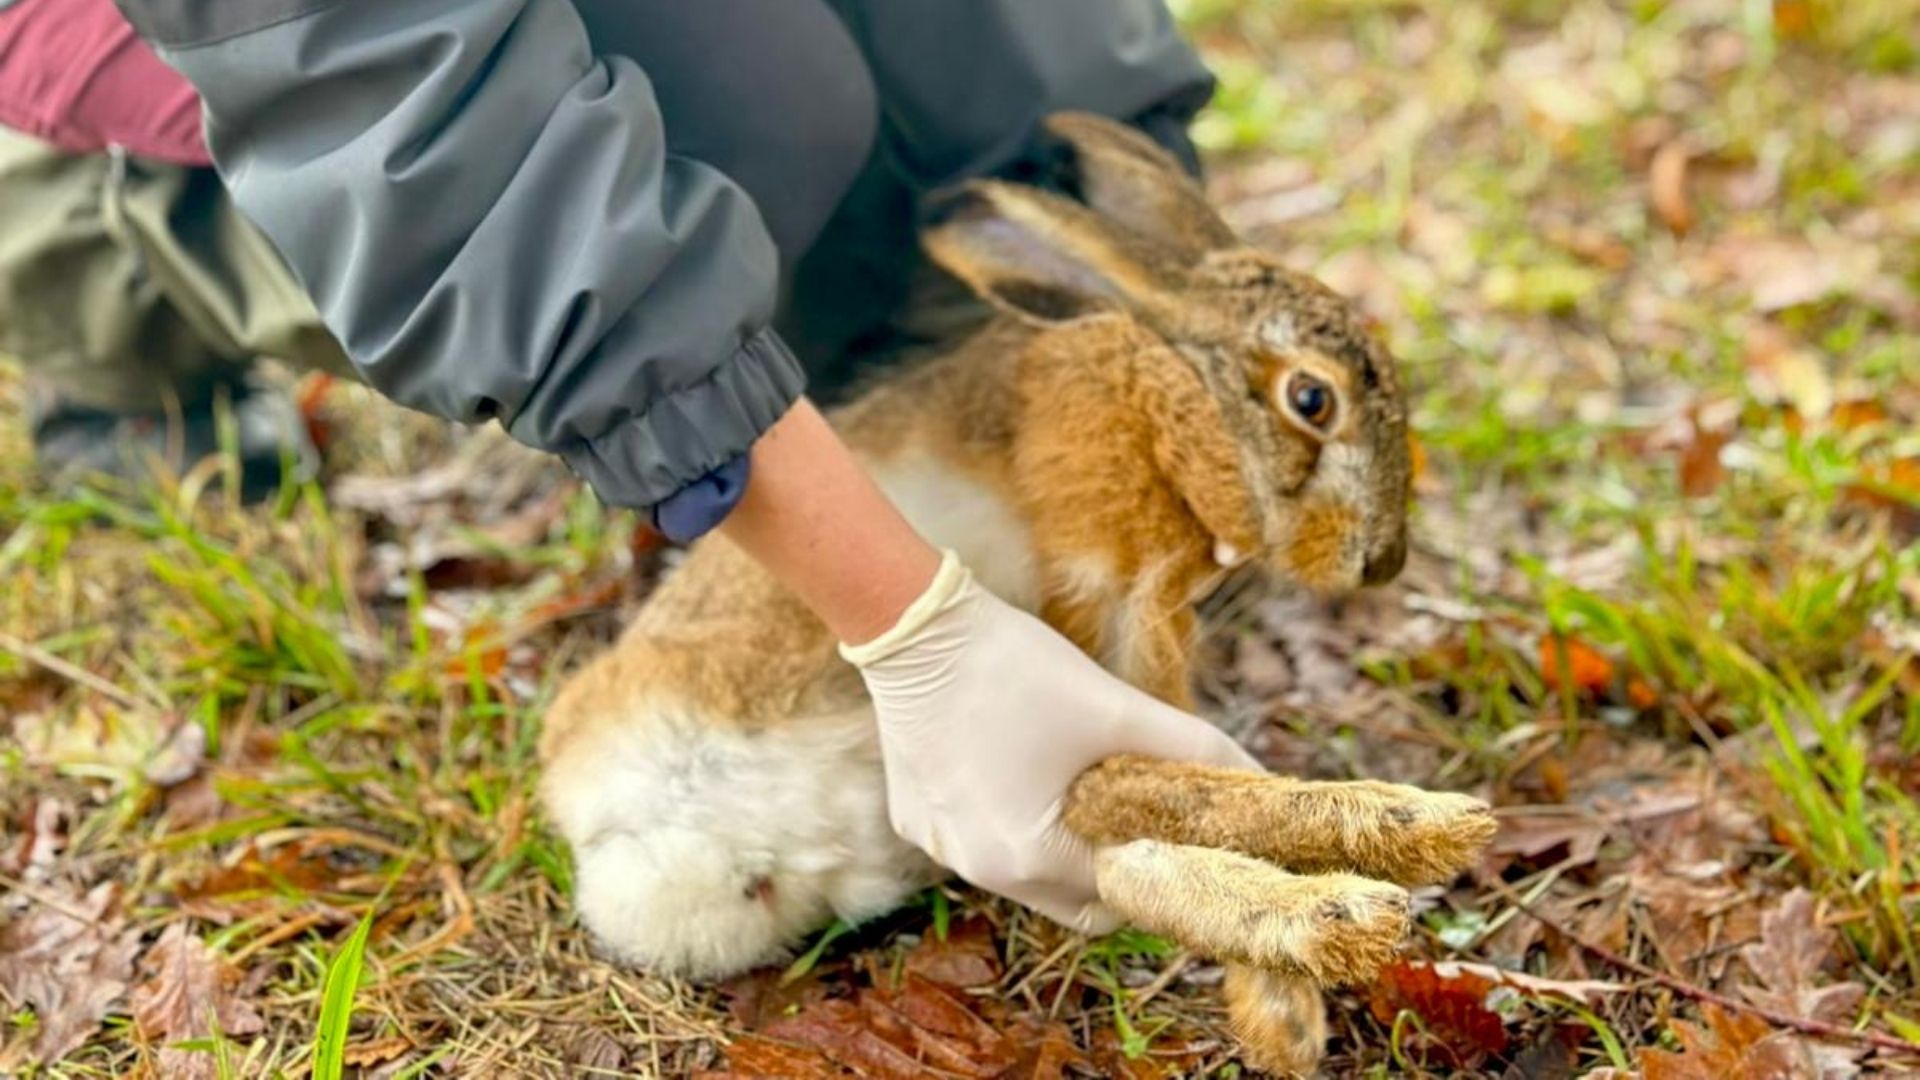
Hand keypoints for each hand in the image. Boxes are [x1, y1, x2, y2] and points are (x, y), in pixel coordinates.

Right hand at [841, 551, 1259, 931]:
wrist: (914, 626)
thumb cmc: (1015, 667)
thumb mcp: (1114, 709)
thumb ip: (1193, 749)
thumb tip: (1261, 776)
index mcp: (1027, 859)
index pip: (1117, 897)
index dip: (1155, 866)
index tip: (1174, 829)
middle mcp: (977, 870)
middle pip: (1070, 896)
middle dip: (1110, 859)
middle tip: (1136, 806)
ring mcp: (939, 847)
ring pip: (1023, 868)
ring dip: (1058, 837)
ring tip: (1078, 776)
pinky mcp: (914, 819)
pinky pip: (977, 838)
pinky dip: (1008, 815)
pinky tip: (1017, 761)